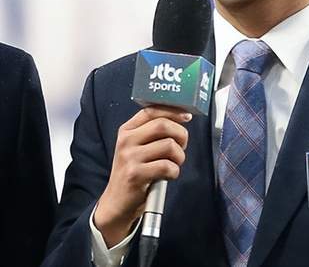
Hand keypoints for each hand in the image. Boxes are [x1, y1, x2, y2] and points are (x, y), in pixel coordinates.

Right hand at [93, 105, 191, 246]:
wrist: (117, 202)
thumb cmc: (134, 172)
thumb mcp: (137, 147)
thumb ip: (153, 131)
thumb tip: (182, 116)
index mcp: (127, 130)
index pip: (152, 110)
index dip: (173, 111)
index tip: (187, 116)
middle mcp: (126, 141)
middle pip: (163, 125)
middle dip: (181, 134)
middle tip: (181, 146)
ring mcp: (129, 157)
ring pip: (169, 145)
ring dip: (179, 156)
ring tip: (174, 164)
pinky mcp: (135, 174)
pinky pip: (167, 166)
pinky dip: (174, 171)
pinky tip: (168, 175)